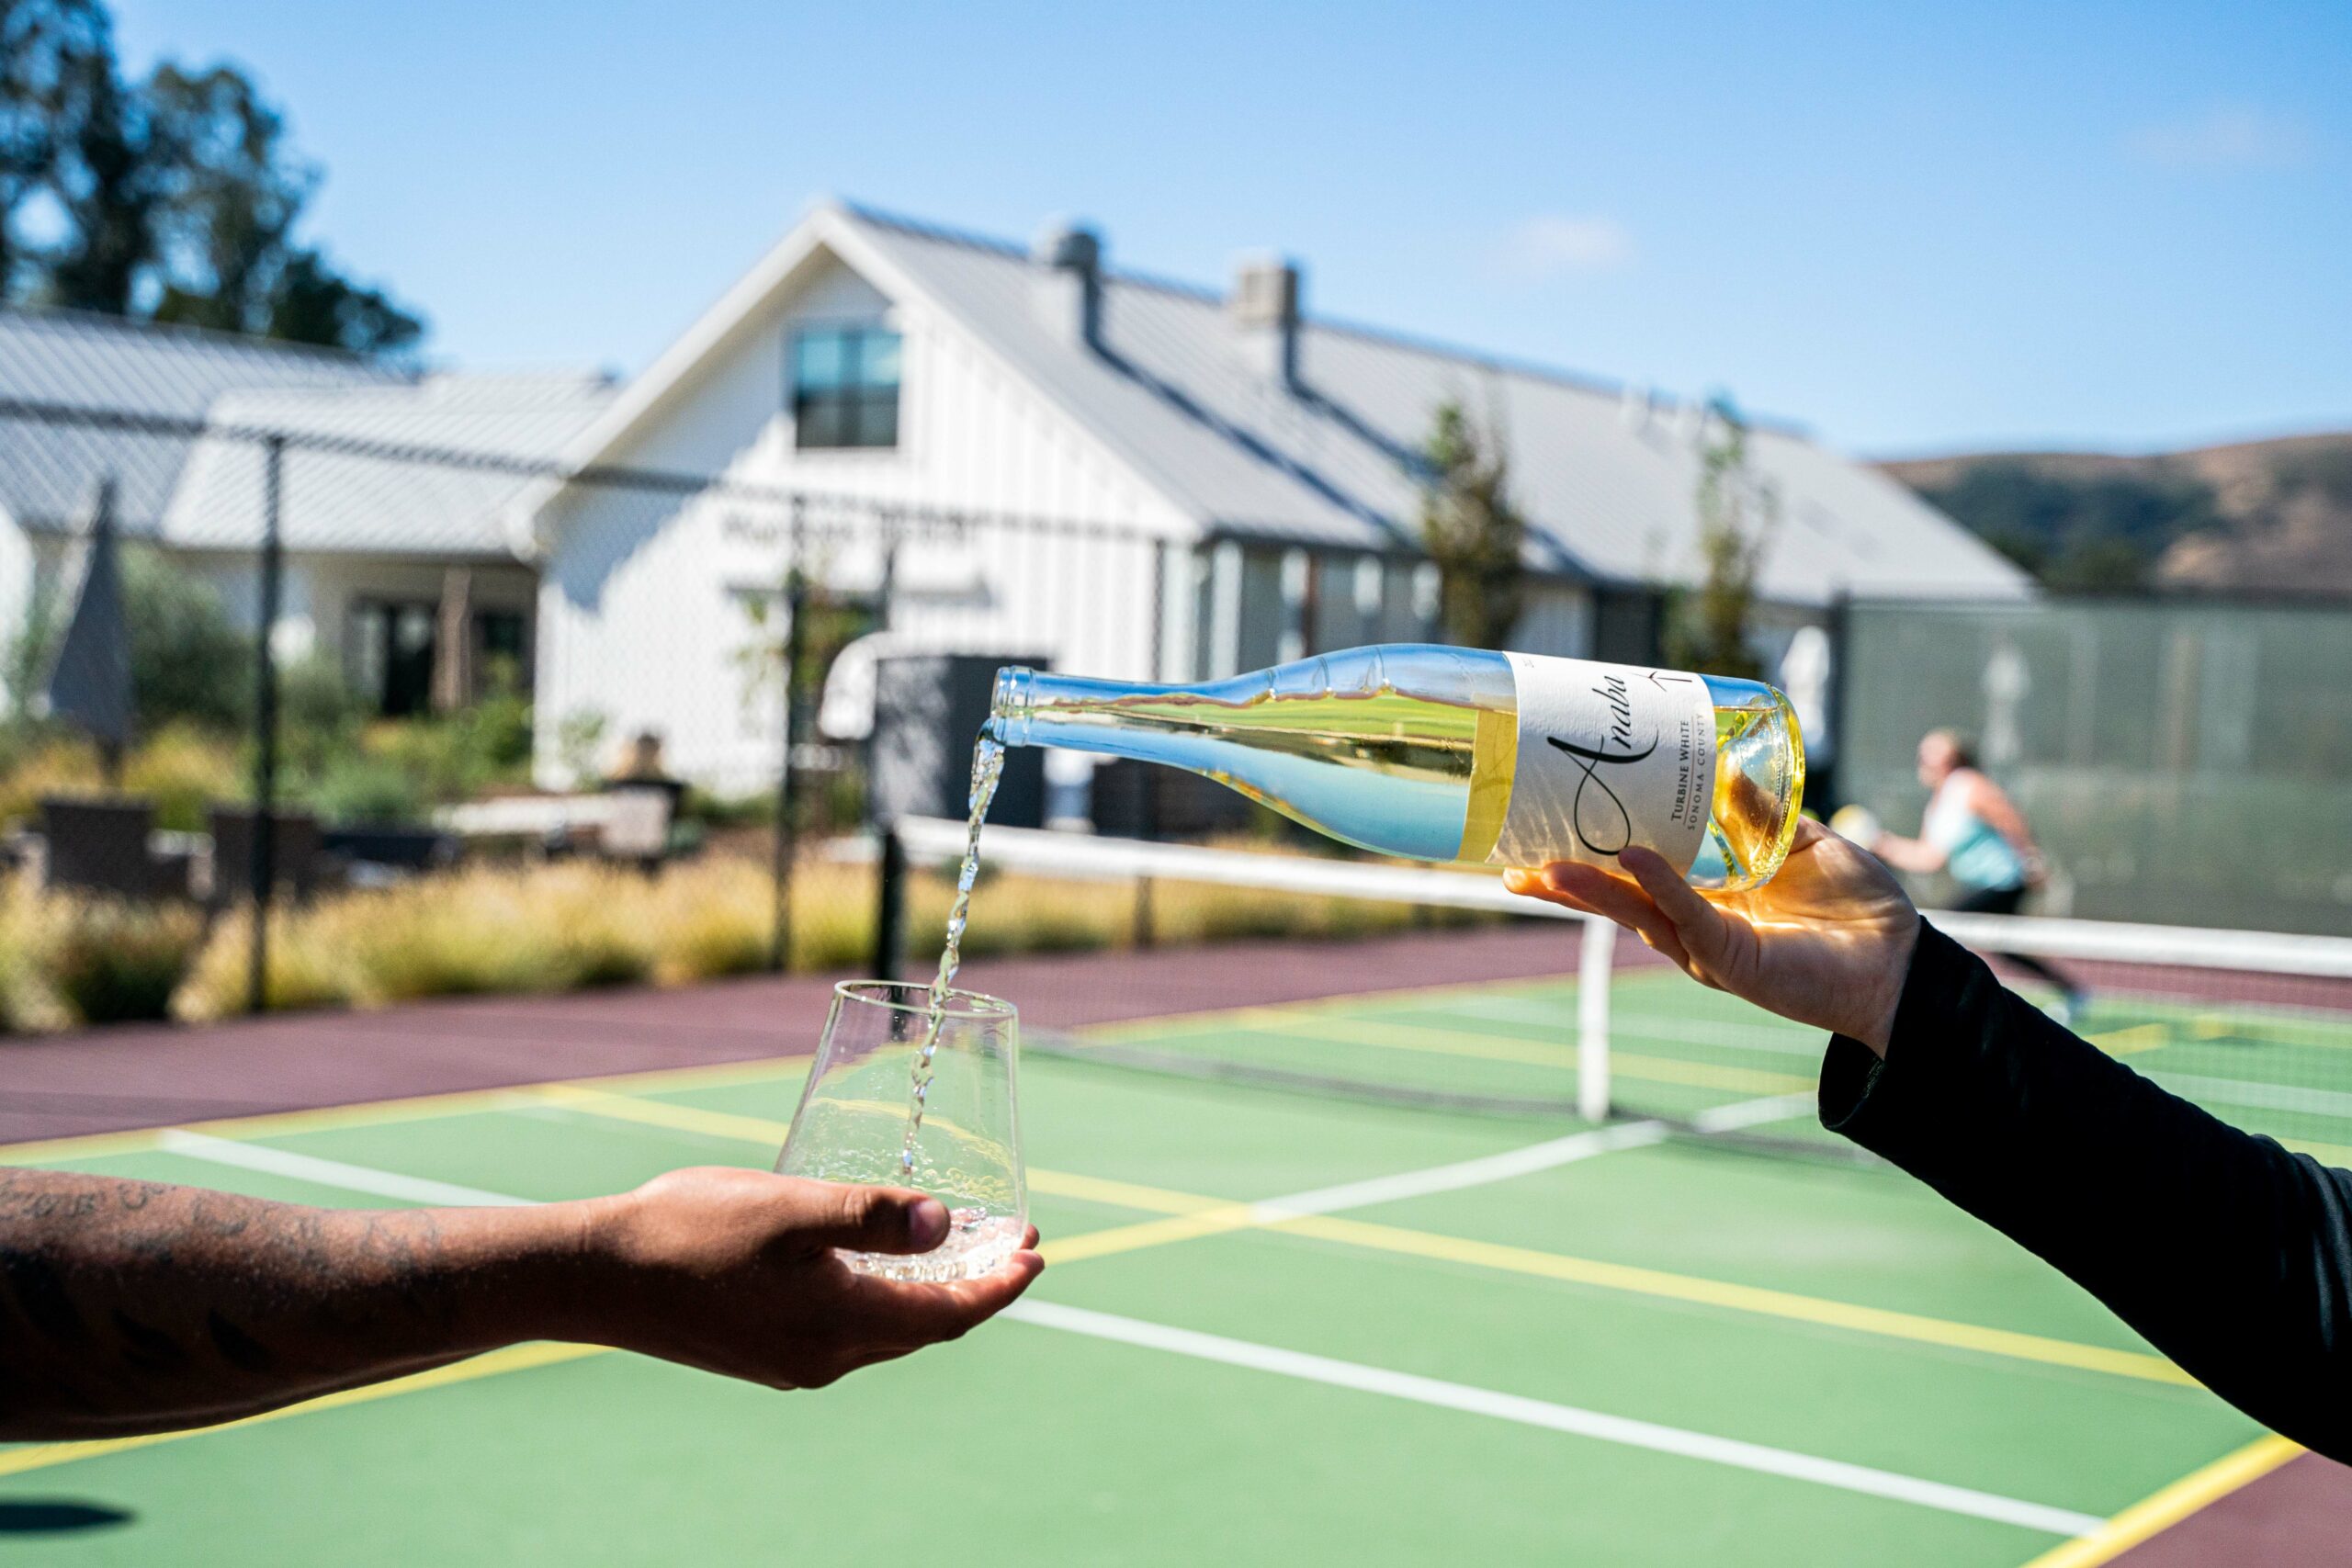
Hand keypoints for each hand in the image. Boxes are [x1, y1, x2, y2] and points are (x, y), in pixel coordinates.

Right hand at [577, 1168, 1042, 1389]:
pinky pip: (846, 1330)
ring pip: (885, 1329)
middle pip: (925, 1326)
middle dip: (975, 1283)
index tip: (1038, 1251)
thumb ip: (873, 1216)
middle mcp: (825, 1358)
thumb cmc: (692, 1231)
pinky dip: (882, 1297)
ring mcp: (792, 1361)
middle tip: (1011, 1239)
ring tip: (957, 1245)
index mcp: (841, 1326)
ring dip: (928, 1290)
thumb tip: (947, 1224)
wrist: (598, 1276)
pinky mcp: (763, 1353)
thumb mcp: (794, 1209)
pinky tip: (876, 1265)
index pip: (950, 1315)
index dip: (1001, 1285)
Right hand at [1504, 817, 1920, 1053]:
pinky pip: (1689, 920)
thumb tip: (1721, 769)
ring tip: (1544, 868)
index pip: (1635, 878)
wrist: (1903, 960)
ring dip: (1591, 891)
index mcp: (1707, 898)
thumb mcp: (1799, 842)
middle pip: (1617, 903)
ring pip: (1638, 915)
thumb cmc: (1858, 909)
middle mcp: (1698, 927)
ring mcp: (1710, 948)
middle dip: (1564, 886)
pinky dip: (1659, 889)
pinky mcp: (1735, 961)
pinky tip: (1632, 861)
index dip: (1590, 860)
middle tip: (1510, 865)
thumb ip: (1757, 814)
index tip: (1543, 836)